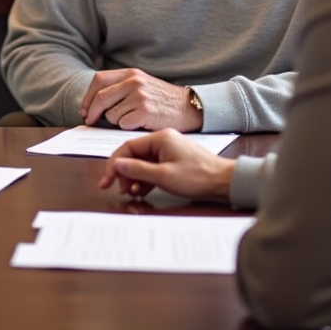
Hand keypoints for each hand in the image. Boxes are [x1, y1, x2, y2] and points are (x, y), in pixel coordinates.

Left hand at [80, 69, 200, 130]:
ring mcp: (140, 96)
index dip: (88, 96)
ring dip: (116, 122)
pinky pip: (123, 124)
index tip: (85, 109)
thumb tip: (93, 103)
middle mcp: (134, 82)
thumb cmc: (163, 100)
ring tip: (132, 120)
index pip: (99, 80)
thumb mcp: (143, 84)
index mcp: (131, 73)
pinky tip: (140, 124)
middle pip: (100, 98)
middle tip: (90, 121)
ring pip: (111, 115)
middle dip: (91, 112)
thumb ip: (121, 87)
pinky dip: (127, 128)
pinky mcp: (146, 111)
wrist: (189, 107)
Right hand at [97, 129, 235, 202]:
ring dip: (134, 178)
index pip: (127, 147)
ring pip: (142, 163)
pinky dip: (145, 179)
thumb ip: (137, 170)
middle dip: (124, 173)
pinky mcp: (173, 161)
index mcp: (159, 138)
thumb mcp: (163, 176)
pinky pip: (153, 168)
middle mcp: (163, 140)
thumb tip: (117, 165)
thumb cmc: (198, 176)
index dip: (114, 164)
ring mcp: (168, 151)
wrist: (224, 182)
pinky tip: (141, 190)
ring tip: (130, 192)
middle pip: (134, 155)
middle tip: (118, 189)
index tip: (106, 180)